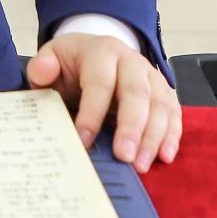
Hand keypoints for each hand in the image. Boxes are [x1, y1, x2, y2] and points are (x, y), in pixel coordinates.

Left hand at [25, 33, 180, 172]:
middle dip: (131, 127)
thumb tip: (42, 72)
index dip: (92, 112)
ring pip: (159, 105)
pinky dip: (172, 135)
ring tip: (141, 165)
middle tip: (123, 157)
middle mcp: (131, 61)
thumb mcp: (51, 58)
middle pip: (136, 93)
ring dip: (153, 137)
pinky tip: (165, 156)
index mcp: (101, 51)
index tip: (83, 139)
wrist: (95, 51)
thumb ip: (42, 67)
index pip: (99, 82)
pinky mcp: (164, 92)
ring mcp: (151, 76)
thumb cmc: (72, 63)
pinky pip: (174, 113)